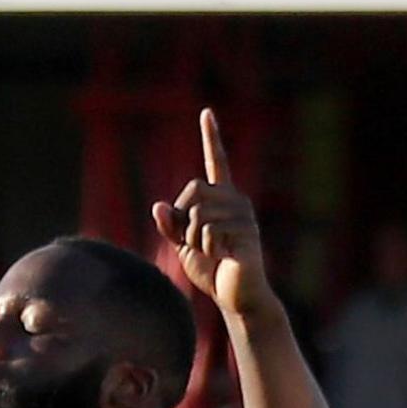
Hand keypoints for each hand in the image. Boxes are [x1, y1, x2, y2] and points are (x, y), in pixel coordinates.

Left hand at [152, 109, 272, 317]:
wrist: (234, 295)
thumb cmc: (210, 268)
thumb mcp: (182, 245)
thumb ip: (171, 226)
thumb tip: (158, 207)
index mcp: (222, 197)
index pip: (216, 161)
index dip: (211, 137)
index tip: (206, 112)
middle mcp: (236, 200)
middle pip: (193, 191)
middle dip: (184, 220)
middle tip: (197, 243)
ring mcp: (244, 216)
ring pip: (199, 215)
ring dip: (195, 240)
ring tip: (213, 252)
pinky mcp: (248, 235)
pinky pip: (210, 233)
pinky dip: (207, 249)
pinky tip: (223, 257)